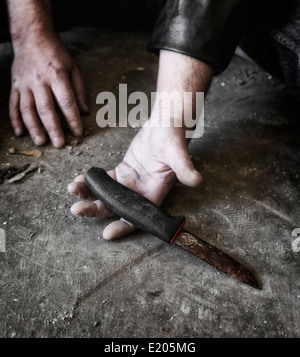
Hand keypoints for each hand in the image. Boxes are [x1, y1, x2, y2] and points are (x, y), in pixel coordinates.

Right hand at [10, 32, 87, 146]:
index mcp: (56, 75)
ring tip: (40, 141)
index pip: (66, 101)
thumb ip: (79, 89)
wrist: (31, 37)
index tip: (78, 132)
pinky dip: (15, 120)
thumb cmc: (55, 52)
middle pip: (46, 108)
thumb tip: (84, 110)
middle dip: (53, 128)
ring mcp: (25, 84)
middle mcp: (39, 81)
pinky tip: (20, 132)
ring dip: (34, 127)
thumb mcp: (73, 66)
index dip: (73, 119)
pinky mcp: (15, 85)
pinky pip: (13, 105)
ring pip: (28, 109)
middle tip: (59, 144)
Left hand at [68, 122, 201, 239]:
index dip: (124, 227)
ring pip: (107, 195)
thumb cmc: (174, 137)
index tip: (107, 233)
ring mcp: (131, 183)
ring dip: (89, 195)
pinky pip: (105, 181)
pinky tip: (79, 179)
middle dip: (96, 210)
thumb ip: (184, 168)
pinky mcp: (123, 171)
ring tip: (73, 189)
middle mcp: (141, 192)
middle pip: (116, 208)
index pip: (139, 217)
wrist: (166, 122)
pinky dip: (92, 182)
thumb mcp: (178, 153)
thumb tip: (196, 180)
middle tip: (77, 209)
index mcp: (155, 193)